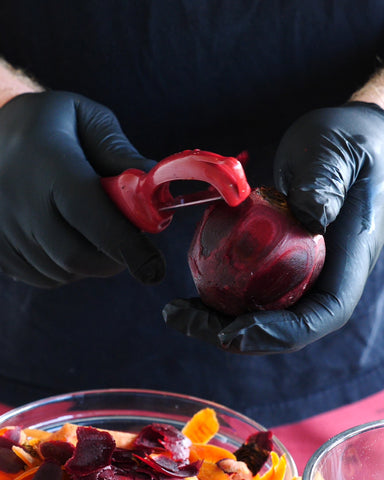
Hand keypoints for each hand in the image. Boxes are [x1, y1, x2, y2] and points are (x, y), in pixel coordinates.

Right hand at [0, 91, 164, 286]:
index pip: (92, 216)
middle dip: (113, 261)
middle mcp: (16, 196)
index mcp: (48, 161)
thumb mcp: (88, 118)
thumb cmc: (50, 124)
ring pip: (60, 271)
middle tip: (128, 248)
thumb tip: (155, 195)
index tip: (154, 266)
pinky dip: (66, 271)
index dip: (127, 246)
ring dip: (90, 265)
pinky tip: (68, 242)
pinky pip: (40, 277)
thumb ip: (121, 154)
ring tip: (95, 236)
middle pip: (75, 255)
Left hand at [163, 102, 383, 352]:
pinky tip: (192, 283)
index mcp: (352, 254)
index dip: (282, 331)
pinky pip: (254, 284)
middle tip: (183, 320)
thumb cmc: (347, 140)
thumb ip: (325, 181)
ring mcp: (307, 266)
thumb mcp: (336, 152)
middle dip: (237, 335)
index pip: (324, 311)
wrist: (348, 140)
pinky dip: (223, 289)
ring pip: (266, 309)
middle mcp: (330, 270)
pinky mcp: (285, 256)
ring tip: (177, 312)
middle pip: (287, 323)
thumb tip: (311, 218)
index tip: (234, 331)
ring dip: (220, 318)